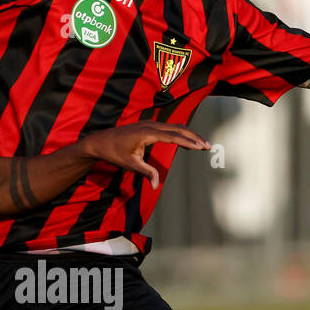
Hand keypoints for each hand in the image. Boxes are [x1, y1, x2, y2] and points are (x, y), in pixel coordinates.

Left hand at [80, 121, 209, 188]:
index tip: (201, 147)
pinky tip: (187, 140)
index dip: (188, 142)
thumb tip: (155, 186)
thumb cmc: (114, 152)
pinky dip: (181, 133)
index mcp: (147, 133)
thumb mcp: (130, 164)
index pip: (173, 136)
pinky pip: (169, 127)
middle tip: (208, 146)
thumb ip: (146, 172)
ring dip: (189, 134)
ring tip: (202, 144)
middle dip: (194, 137)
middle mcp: (150, 125)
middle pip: (178, 128)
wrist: (101, 141)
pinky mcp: (149, 125)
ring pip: (175, 126)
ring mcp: (150, 123)